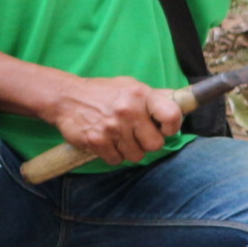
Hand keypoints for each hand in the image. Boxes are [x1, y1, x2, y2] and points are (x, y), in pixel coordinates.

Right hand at [47, 74, 184, 165]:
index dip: (173, 127)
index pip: (172, 115)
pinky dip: (113, 155)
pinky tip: (108, 142)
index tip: (165, 129)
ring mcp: (112, 128)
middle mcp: (128, 111)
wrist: (66, 97)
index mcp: (141, 95)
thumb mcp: (131, 86)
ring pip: (136, 156)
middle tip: (138, 136)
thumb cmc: (103, 92)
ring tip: (121, 137)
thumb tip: (181, 102)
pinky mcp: (96, 141)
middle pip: (155, 144)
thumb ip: (155, 96)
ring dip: (130, 150)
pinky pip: (116, 160)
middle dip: (148, 143)